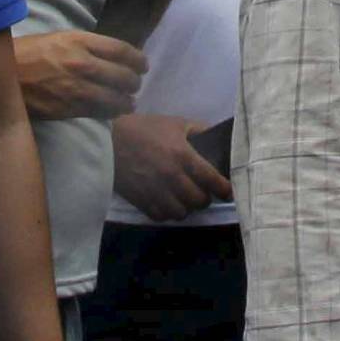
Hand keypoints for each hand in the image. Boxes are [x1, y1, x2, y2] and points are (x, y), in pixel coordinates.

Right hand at [14, 30, 147, 121]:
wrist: (5, 73)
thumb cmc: (33, 51)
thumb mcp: (64, 38)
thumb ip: (89, 46)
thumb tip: (113, 55)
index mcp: (82, 42)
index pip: (121, 50)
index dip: (137, 59)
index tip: (143, 65)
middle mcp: (82, 64)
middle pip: (121, 75)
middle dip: (134, 82)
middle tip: (137, 85)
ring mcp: (74, 88)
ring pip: (110, 97)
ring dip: (125, 101)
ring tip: (130, 103)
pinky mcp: (64, 108)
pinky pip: (93, 112)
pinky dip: (107, 112)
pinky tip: (113, 112)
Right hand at [110, 112, 231, 220]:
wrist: (110, 141)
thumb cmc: (145, 129)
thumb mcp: (176, 123)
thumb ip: (199, 131)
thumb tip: (215, 138)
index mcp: (182, 155)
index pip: (210, 178)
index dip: (223, 188)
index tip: (229, 192)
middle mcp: (171, 177)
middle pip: (197, 200)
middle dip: (206, 199)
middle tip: (206, 193)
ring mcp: (155, 192)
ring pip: (180, 213)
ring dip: (188, 208)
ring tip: (188, 200)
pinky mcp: (140, 201)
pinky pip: (161, 217)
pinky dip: (169, 213)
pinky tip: (170, 204)